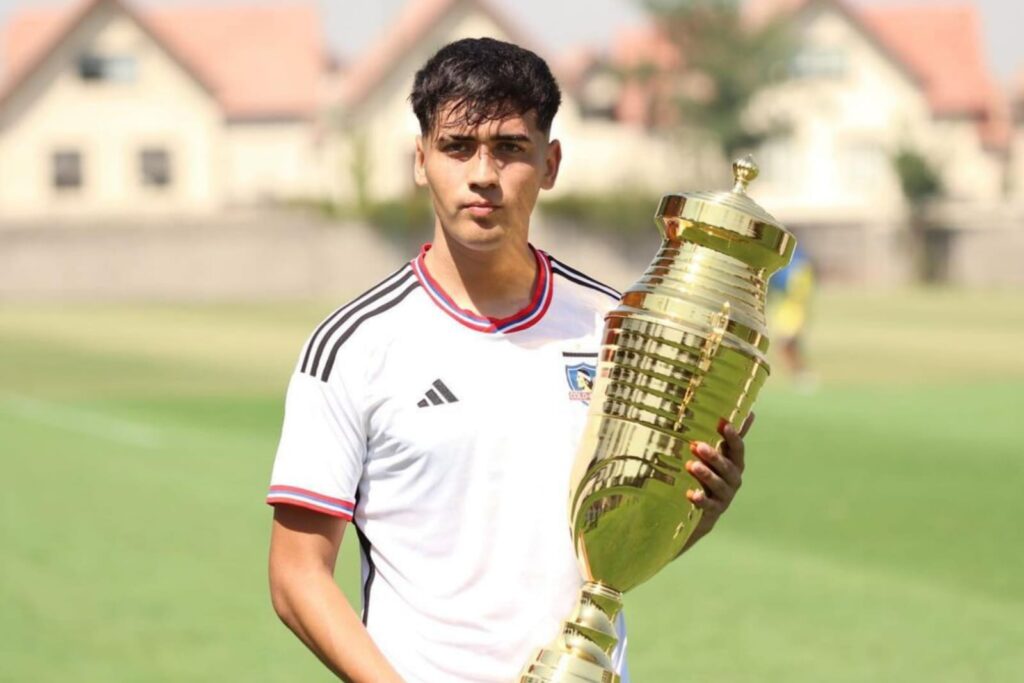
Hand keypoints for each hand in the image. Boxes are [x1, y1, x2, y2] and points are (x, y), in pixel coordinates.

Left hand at [682, 412, 754, 548]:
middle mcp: (733, 479)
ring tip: (691, 465)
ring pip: (718, 484)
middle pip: (727, 466)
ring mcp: (725, 496)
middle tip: (697, 445)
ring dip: (706, 474)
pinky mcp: (714, 510)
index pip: (737, 449)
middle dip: (714, 456)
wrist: (704, 511)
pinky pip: (709, 505)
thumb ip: (729, 437)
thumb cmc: (712, 476)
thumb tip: (750, 411)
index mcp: (735, 463)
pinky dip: (701, 499)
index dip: (733, 437)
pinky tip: (691, 494)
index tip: (723, 424)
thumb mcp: (719, 456)